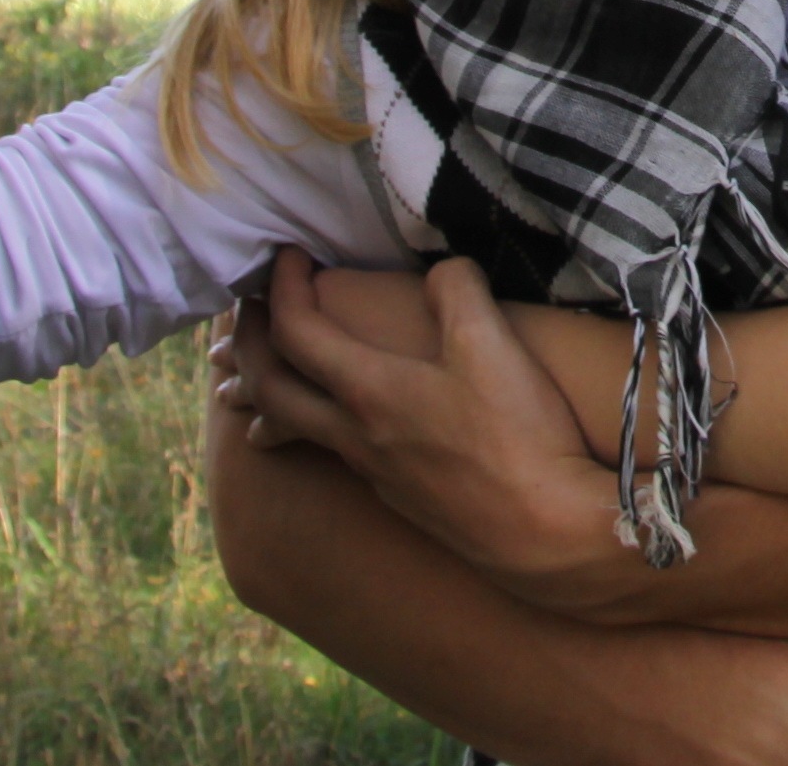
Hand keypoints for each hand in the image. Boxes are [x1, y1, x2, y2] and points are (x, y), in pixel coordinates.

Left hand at [225, 250, 619, 584]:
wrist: (545, 535)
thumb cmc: (517, 436)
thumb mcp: (492, 342)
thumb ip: (457, 288)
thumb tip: (439, 269)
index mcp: (369, 391)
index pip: (295, 330)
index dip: (282, 286)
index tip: (288, 252)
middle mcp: (356, 435)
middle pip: (270, 387)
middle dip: (248, 342)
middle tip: (248, 306)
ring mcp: (374, 473)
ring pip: (291, 430)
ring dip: (261, 393)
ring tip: (242, 378)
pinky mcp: (399, 497)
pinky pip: (328, 453)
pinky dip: (302, 425)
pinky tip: (328, 425)